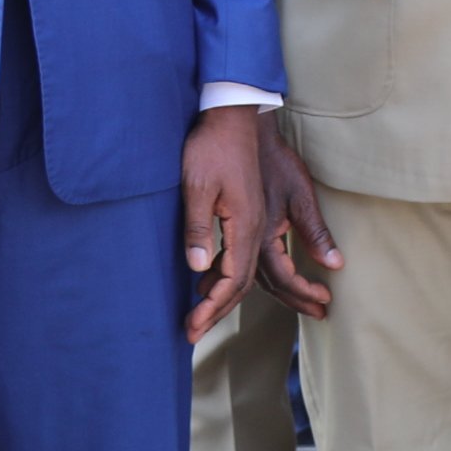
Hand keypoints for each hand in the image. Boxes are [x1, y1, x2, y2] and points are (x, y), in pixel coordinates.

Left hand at [179, 105, 264, 340]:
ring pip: (245, 270)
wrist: (233, 116)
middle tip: (193, 334)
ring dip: (223, 296)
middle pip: (243, 282)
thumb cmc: (212, 148)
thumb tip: (197, 269)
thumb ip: (198, 228)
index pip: (233, 278)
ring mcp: (256, 220)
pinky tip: (206, 280)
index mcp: (248, 224)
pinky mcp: (249, 212)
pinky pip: (240, 254)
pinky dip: (224, 274)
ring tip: (200, 316)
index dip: (213, 306)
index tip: (193, 326)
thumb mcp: (197, 187)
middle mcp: (258, 227)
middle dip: (218, 311)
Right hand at [254, 126, 340, 320]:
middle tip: (319, 315)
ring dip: (277, 295)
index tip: (326, 304)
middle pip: (267, 285)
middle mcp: (245, 242)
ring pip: (249, 278)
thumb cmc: (272, 161)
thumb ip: (315, 231)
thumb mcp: (300, 194)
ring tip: (299, 305)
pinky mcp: (229, 226)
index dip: (305, 294)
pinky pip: (238, 264)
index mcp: (261, 237)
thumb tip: (336, 264)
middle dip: (295, 302)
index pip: (284, 279)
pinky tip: (257, 285)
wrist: (237, 133)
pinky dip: (250, 280)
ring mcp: (235, 235)